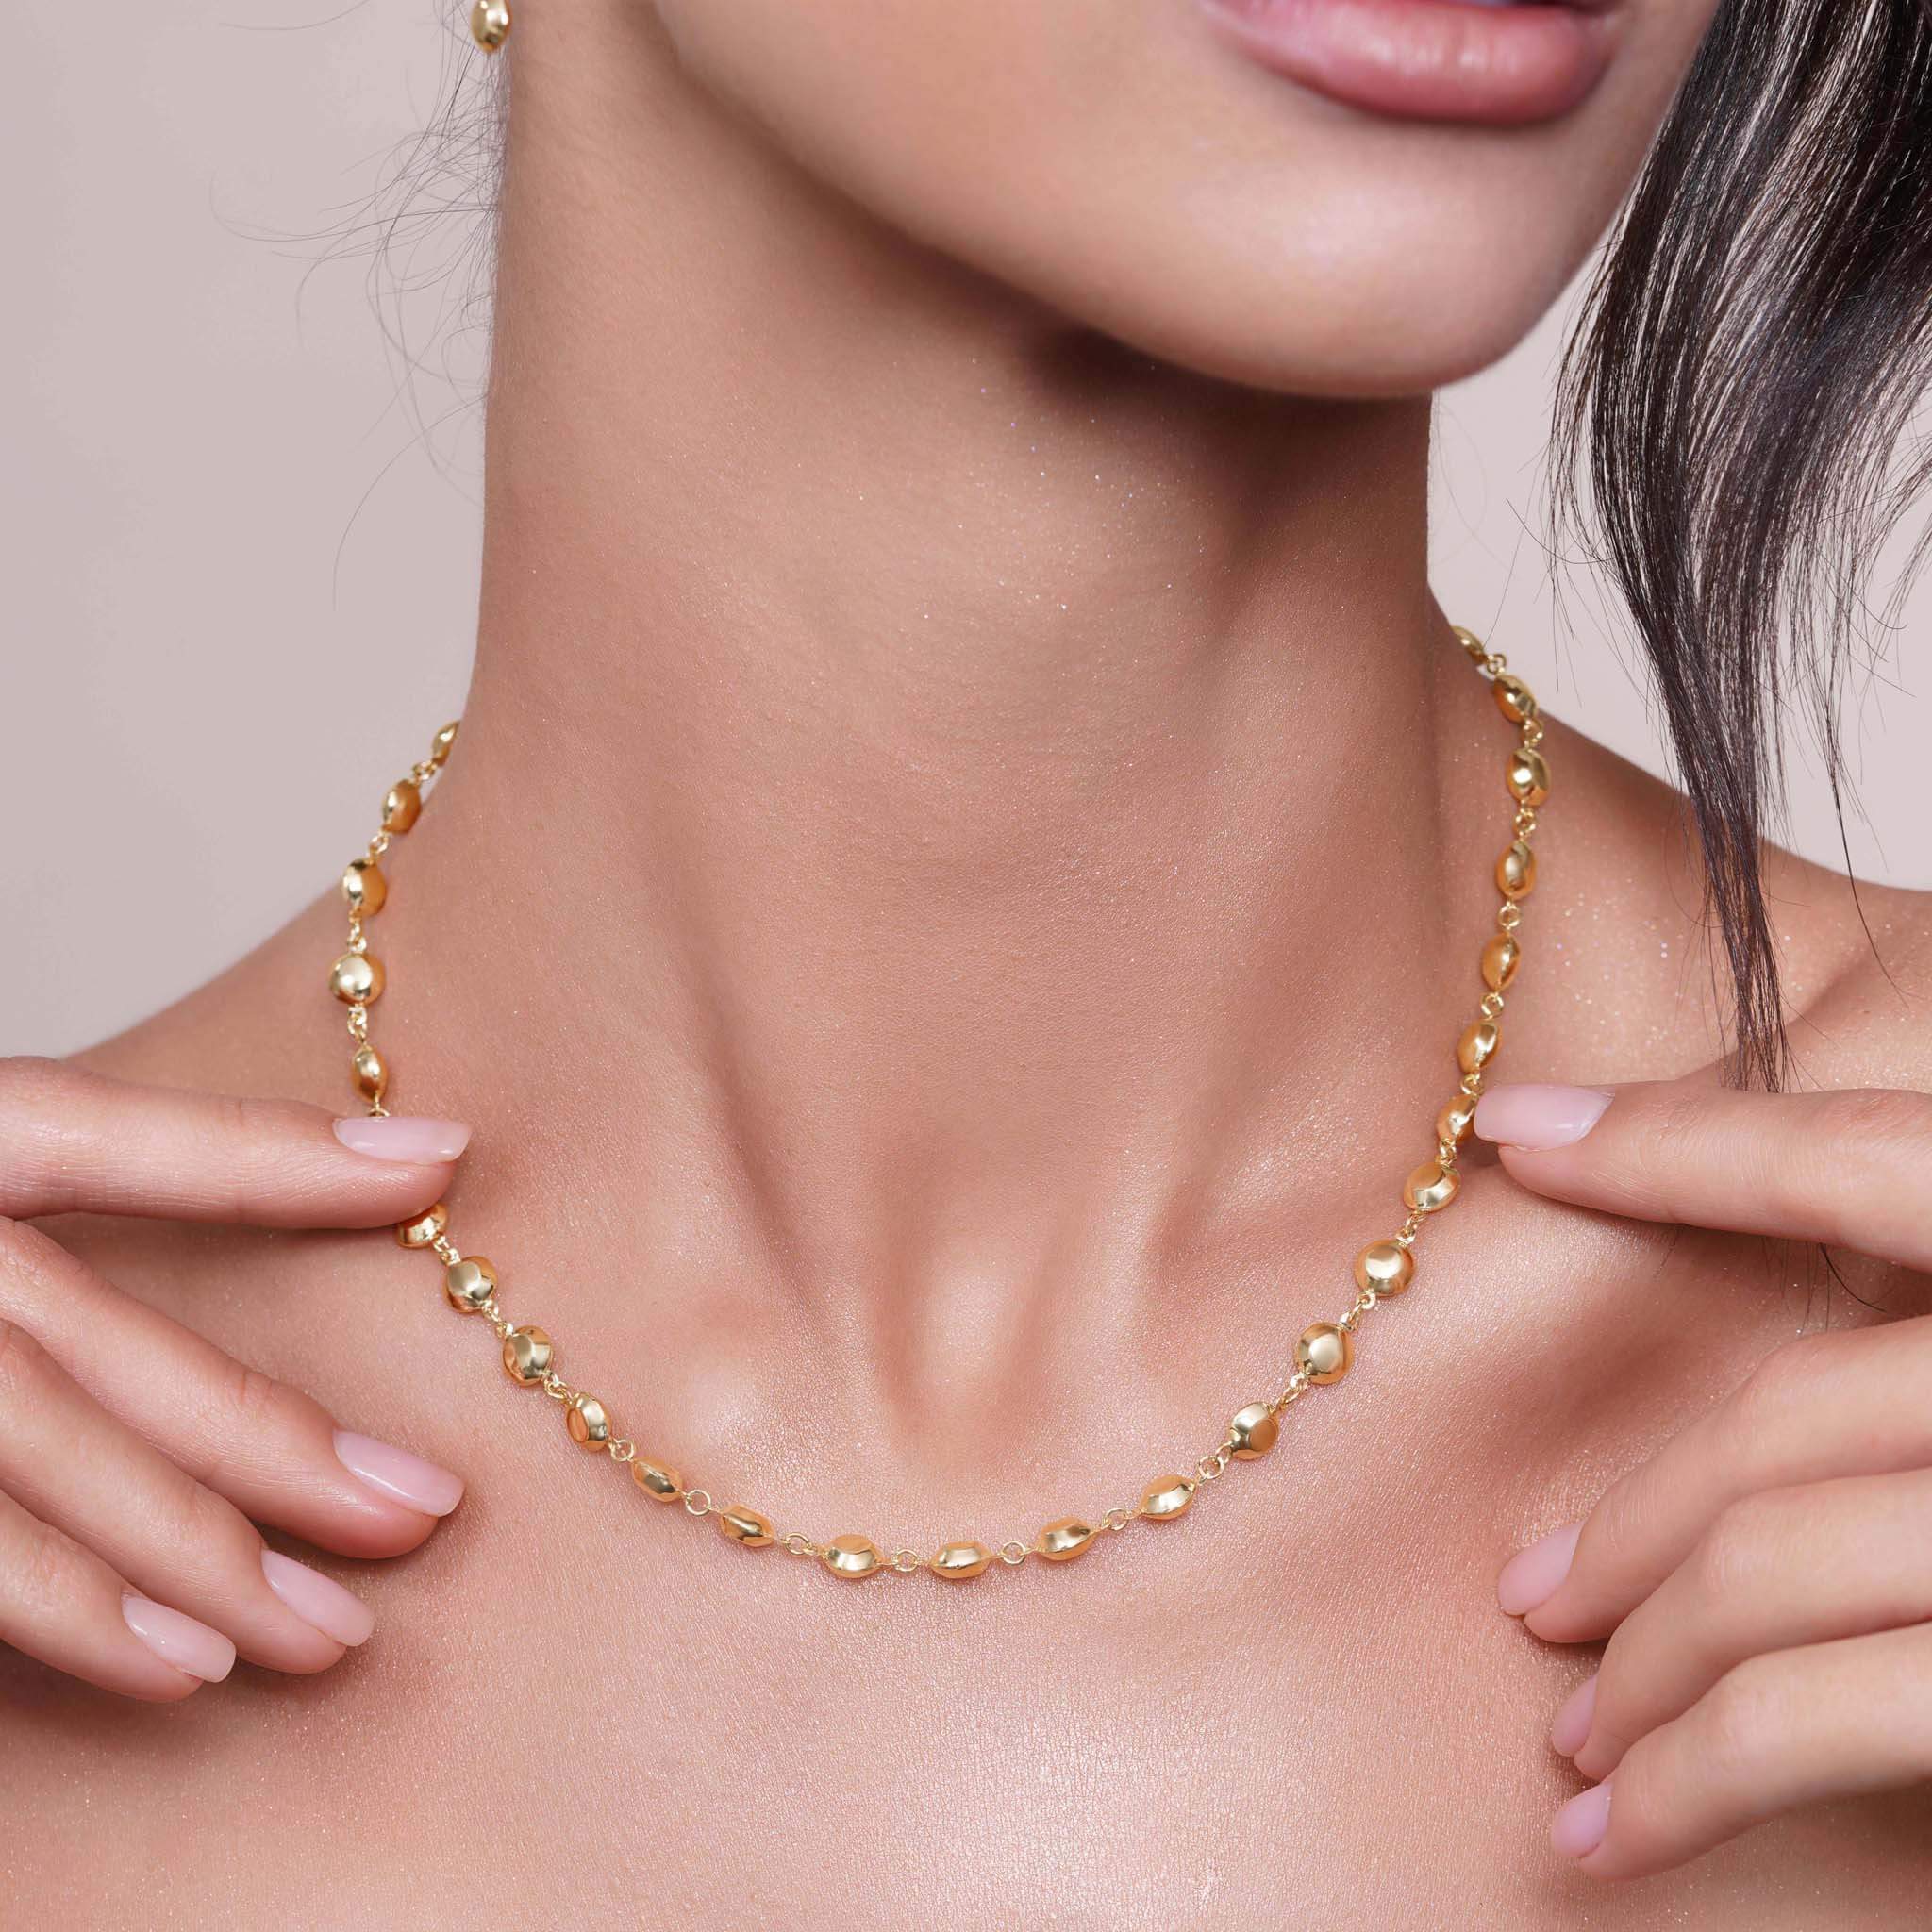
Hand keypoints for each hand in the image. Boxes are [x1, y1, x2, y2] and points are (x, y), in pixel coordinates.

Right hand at [0, 1058, 469, 1699]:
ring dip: (176, 1563)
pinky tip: (170, 1661)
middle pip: (93, 1353)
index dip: (274, 1153)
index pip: (110, 1138)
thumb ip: (96, 1185)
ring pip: (21, 1473)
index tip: (442, 1160)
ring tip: (317, 1633)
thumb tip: (389, 1166)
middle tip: (421, 1517)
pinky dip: (61, 1614)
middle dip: (264, 1446)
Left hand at [1474, 1079, 1931, 1879]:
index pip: (1857, 1160)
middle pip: (1783, 1411)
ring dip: (1638, 1670)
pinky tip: (1617, 1831)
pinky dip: (1692, 1777)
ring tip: (1569, 1744)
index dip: (1679, 1139)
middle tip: (1533, 1600)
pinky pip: (1824, 1712)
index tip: (1518, 1134)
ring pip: (1774, 1565)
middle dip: (1630, 1518)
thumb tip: (1772, 1409)